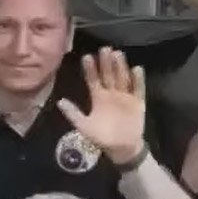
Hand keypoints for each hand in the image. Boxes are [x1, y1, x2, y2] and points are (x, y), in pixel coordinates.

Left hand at [58, 47, 147, 165]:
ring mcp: (125, 96)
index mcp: (98, 97)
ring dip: (120, 67)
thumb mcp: (84, 126)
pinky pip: (138, 90)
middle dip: (106, 62)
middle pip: (108, 75)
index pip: (93, 79)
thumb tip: (59, 101)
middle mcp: (111, 93)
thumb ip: (73, 113)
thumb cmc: (101, 138)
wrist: (121, 149)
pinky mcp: (137, 102)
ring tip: (118, 54)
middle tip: (104, 49)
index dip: (90, 69)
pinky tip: (136, 69)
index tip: (87, 57)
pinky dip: (138, 80)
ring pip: (122, 78)